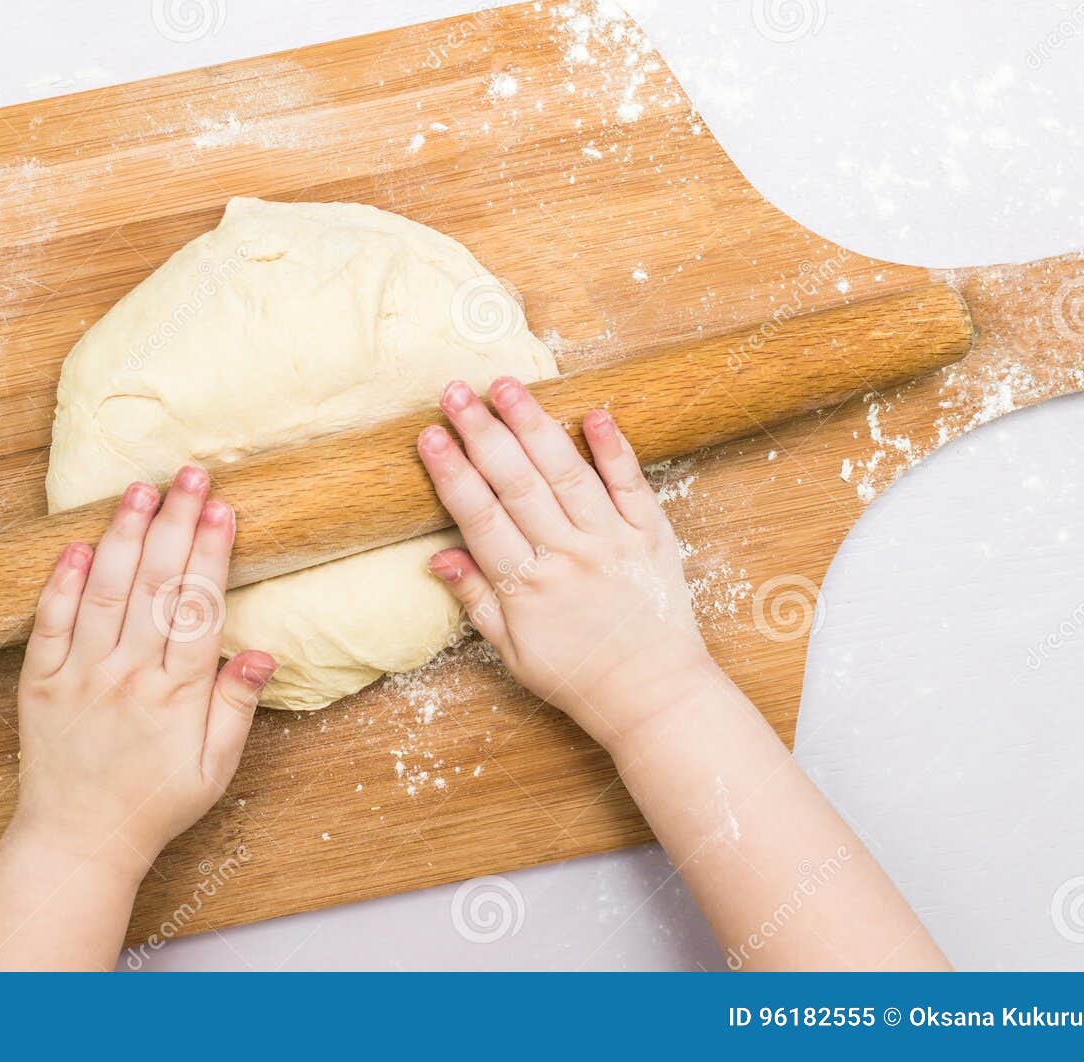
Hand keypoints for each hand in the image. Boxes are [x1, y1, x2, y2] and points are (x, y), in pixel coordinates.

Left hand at [10, 466, 275, 881]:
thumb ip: (235, 708)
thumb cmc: (154, 804)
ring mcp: (79, 677)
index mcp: (176, 695)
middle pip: (155, 586)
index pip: (198, 608)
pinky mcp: (39, 684)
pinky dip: (61, 582)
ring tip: (141, 490)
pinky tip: (77, 544)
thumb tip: (262, 654)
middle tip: (190, 474)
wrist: (78, 842)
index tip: (224, 507)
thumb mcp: (214, 769)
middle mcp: (127, 677)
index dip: (212, 553)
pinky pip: (49, 624)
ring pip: (104, 593)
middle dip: (175, 523)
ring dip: (123, 536)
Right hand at [416, 377, 716, 745]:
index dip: (452, 473)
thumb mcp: (513, 652)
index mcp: (527, 586)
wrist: (654, 697)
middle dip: (483, 433)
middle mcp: (568, 555)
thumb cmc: (578, 677)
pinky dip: (615, 449)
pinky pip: (632, 485)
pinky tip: (595, 414)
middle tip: (456, 390)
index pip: (480, 517)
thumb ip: (475, 600)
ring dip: (535, 425)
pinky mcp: (652, 535)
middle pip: (517, 483)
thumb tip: (437, 555)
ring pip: (567, 472)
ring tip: (506, 386)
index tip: (429, 434)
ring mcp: (612, 541)